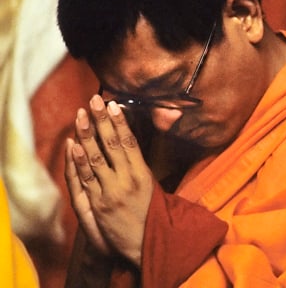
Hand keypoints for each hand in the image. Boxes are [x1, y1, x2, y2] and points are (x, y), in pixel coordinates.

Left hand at [65, 95, 154, 265]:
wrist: (147, 243)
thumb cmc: (151, 211)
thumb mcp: (152, 184)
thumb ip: (144, 160)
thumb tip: (135, 140)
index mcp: (142, 173)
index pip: (130, 142)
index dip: (120, 122)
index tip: (113, 105)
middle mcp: (127, 180)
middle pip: (112, 145)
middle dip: (101, 121)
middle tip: (94, 101)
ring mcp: (111, 192)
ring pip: (96, 158)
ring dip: (86, 135)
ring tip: (80, 116)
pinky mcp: (98, 204)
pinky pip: (86, 179)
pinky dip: (78, 161)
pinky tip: (73, 144)